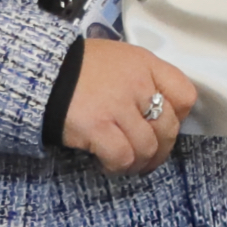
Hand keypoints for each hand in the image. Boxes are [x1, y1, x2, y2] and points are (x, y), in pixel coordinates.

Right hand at [66, 39, 194, 174]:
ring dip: (139, 163)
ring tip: (127, 164)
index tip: (162, 127)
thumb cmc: (80, 67)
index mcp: (146, 64)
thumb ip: (143, 80)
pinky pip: (122, 157)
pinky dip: (118, 166)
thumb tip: (157, 112)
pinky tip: (107, 164)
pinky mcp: (97, 126)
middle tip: (146, 157)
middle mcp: (138, 84)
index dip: (178, 118)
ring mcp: (118, 106)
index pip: (185, 96)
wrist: (40, 70)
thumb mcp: (120, 60)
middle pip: (168, 128)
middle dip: (160, 150)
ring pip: (147, 148)